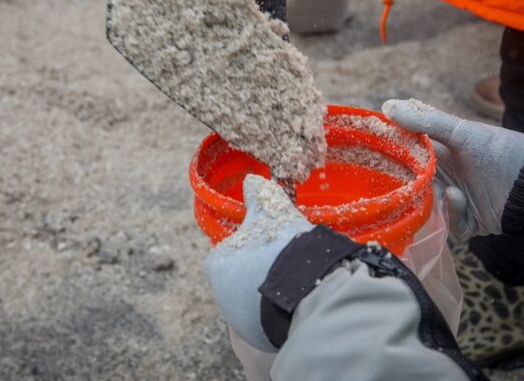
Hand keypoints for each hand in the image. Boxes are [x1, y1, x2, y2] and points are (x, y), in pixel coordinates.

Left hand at [205, 174, 311, 351]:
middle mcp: (222, 297)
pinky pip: (268, 327)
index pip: (229, 254)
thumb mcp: (271, 210)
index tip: (271, 247)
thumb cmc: (284, 248)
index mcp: (218, 264)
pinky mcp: (258, 343)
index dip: (251, 248)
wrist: (306, 292)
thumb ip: (259, 194)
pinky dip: (280, 318)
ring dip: (271, 297)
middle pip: (242, 282)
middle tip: (287, 267)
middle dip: (261, 275)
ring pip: (255, 306)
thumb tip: (251, 179)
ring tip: (297, 287)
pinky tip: (299, 306)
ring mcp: (240, 323)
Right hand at [382, 99, 523, 237]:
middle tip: (397, 181)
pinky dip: (452, 213)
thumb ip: (425, 121)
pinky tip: (458, 197)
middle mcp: (444, 178)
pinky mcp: (467, 222)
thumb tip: (387, 107)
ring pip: (427, 207)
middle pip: (413, 185)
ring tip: (439, 187)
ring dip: (431, 199)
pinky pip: (450, 224)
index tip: (375, 152)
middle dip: (405, 184)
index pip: (407, 156)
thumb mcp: (462, 132)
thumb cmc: (500, 151)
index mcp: (439, 155)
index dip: (392, 155)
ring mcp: (455, 200)